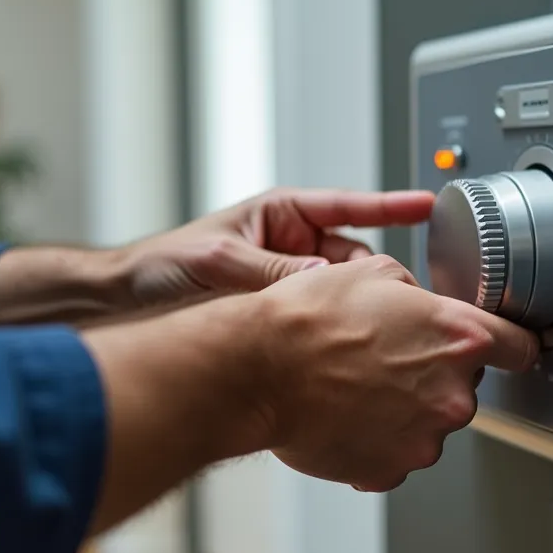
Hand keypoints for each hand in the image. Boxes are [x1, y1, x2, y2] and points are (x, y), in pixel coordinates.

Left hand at [120, 188, 434, 307]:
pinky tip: (343, 347)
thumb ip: (272, 273)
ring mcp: (288, 281)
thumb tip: (321, 283)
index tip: (426, 205)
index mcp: (280, 215)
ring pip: (342, 293)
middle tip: (397, 298)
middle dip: (375, 277)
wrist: (126, 304)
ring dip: (354, 308)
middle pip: (354, 258)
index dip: (390, 206)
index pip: (347, 205)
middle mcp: (290, 246)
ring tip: (372, 325)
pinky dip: (332, 331)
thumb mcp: (220, 263)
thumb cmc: (161, 267)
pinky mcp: (281, 315)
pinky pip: (320, 319)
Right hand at [253, 254, 539, 491]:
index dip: (509, 344)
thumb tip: (423, 305)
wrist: (258, 371)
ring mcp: (424, 439)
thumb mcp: (373, 272)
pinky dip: (378, 436)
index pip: (520, 348)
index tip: (504, 348)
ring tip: (357, 383)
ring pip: (429, 421)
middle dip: (435, 373)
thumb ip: (417, 294)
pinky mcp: (392, 470)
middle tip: (386, 356)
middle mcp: (452, 394)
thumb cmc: (308, 319)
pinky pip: (397, 451)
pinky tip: (348, 412)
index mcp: (459, 338)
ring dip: (405, 407)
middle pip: (465, 386)